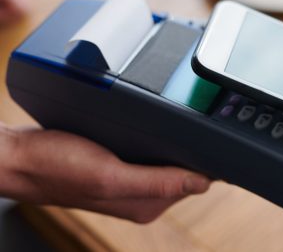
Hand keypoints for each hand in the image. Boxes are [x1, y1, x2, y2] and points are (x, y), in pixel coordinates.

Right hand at [0, 123, 209, 222]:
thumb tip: (203, 183)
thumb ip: (156, 182)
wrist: (19, 157)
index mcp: (146, 204)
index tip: (218, 140)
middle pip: (184, 171)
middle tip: (199, 123)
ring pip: (169, 161)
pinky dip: (157, 142)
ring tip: (181, 123)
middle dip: (193, 150)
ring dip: (176, 145)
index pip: (195, 182)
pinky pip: (150, 155)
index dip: (209, 161)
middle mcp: (142, 197)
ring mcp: (130, 181)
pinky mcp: (119, 167)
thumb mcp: (110, 175)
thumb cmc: (55, 167)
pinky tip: (156, 129)